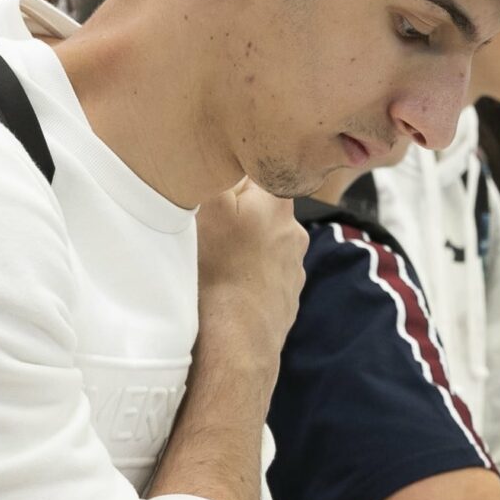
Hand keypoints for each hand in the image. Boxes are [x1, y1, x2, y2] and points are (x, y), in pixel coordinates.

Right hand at [195, 181, 306, 364]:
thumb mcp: (206, 211)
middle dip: (237, 216)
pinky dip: (250, 278)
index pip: (253, 172)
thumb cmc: (217, 276)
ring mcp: (293, 269)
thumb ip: (216, 175)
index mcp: (276, 204)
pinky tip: (229, 288)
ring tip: (216, 264)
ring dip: (244, 249)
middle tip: (208, 231)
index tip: (210, 192)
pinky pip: (265, 276)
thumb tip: (216, 155)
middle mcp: (294, 233)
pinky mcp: (287, 298)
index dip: (228, 178)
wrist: (236, 344)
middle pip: (259, 210)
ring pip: (263, 244)